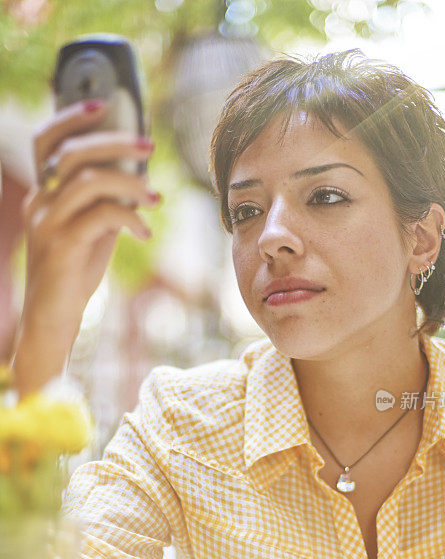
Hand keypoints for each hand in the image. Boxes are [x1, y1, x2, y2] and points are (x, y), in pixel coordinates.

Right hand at [23, 98, 158, 329]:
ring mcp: (47, 223)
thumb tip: (137, 181)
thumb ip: (103, 204)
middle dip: (115, 144)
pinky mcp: (62, 246)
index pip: (46, 140)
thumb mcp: (89, 231)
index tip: (104, 104)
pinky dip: (129, 217)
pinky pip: (100, 216)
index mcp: (43, 194)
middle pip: (73, 153)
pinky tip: (143, 232)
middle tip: (150, 147)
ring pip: (89, 181)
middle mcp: (39, 202)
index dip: (71, 116)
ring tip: (155, 198)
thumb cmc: (73, 274)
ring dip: (130, 183)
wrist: (52, 318)